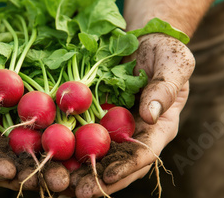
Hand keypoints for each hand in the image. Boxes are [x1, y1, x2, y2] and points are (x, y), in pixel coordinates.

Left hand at [71, 33, 194, 196]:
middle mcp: (137, 134)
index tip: (107, 176)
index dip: (126, 167)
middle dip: (97, 181)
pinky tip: (50, 157)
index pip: (145, 153)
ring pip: (98, 157)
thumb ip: (165, 87)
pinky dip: (68, 149)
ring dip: (79, 172)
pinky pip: (82, 136)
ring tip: (59, 183)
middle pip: (118, 165)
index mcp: (160, 127)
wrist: (142, 41)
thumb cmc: (164, 51)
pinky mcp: (97, 120)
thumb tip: (150, 115)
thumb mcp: (173, 63)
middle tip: (76, 191)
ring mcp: (115, 129)